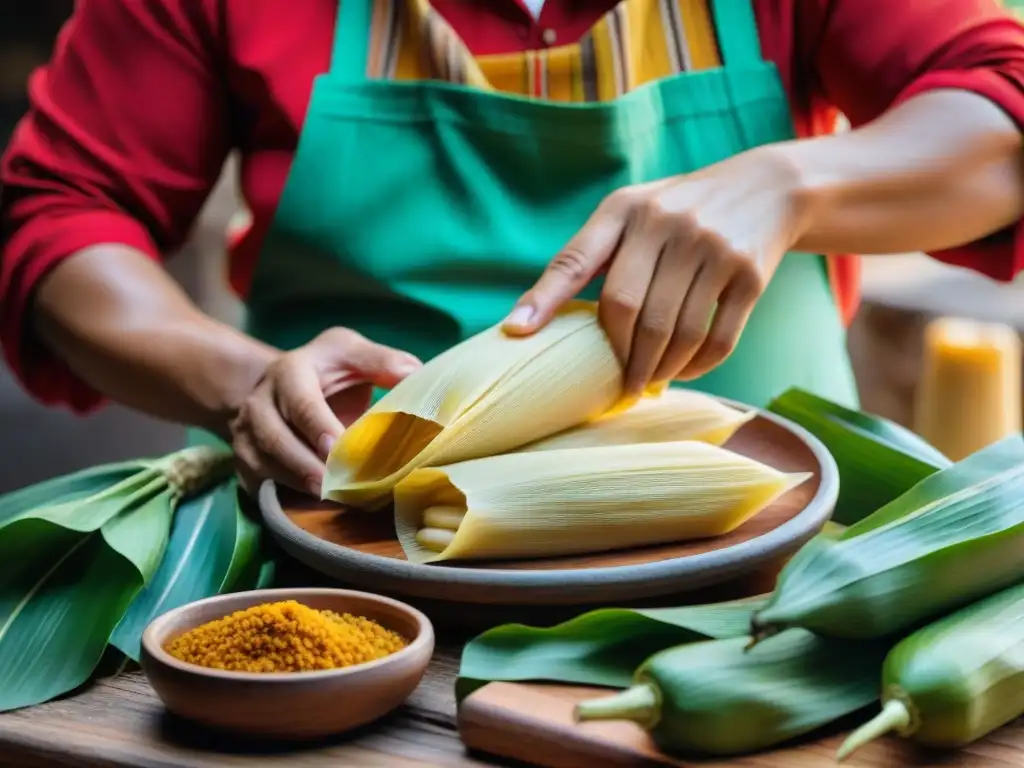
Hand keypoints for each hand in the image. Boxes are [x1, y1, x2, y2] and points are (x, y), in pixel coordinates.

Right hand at [229, 328, 420, 496]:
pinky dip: (283, 496)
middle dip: (306, 463)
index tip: (338, 449)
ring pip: (263, 463)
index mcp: (289, 371)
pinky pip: (258, 483)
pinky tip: (311, 507)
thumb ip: (382, 362)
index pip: (301, 401)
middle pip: (275, 437)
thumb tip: (413, 376)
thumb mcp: (352, 353)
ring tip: (329, 499)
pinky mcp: (245, 461)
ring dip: (296, 483)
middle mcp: (259, 401)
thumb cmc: (329, 371)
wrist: (283, 386)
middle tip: (336, 485)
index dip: (318, 427)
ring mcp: (246, 433)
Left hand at [504, 148, 809, 396]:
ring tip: (649, 383)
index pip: (575, 260)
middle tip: (620, 386)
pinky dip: (697, 367)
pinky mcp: (750, 273)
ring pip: (675, 332)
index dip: (544, 298)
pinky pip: (718, 339)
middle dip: (621, 358)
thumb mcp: (633, 213)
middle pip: (628, 311)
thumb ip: (591, 255)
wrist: (767, 189)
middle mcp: (666, 223)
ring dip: (659, 370)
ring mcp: (712, 247)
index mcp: (625, 209)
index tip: (517, 332)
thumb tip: (532, 323)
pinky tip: (683, 371)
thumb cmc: (678, 212)